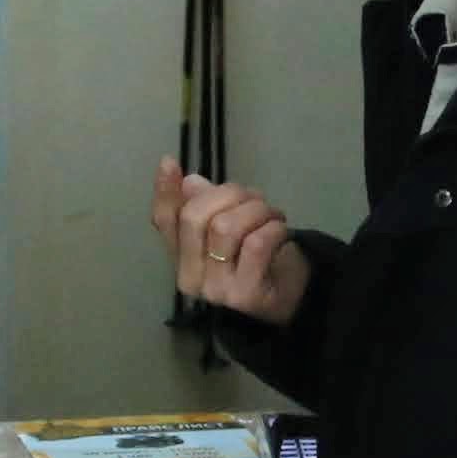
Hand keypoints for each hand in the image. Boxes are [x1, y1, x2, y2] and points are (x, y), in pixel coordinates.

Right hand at [152, 156, 309, 325]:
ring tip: (273, 215)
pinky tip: (281, 232)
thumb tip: (188, 181)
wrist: (292, 293)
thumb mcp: (233, 224)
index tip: (169, 162)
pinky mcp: (245, 295)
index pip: (164, 221)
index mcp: (181, 258)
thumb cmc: (259, 256)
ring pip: (225, 227)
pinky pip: (255, 244)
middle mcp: (190, 277)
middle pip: (194, 217)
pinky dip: (272, 228)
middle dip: (229, 195)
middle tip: (255, 199)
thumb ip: (207, 204)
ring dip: (256, 210)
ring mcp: (216, 290)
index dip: (165, 191)